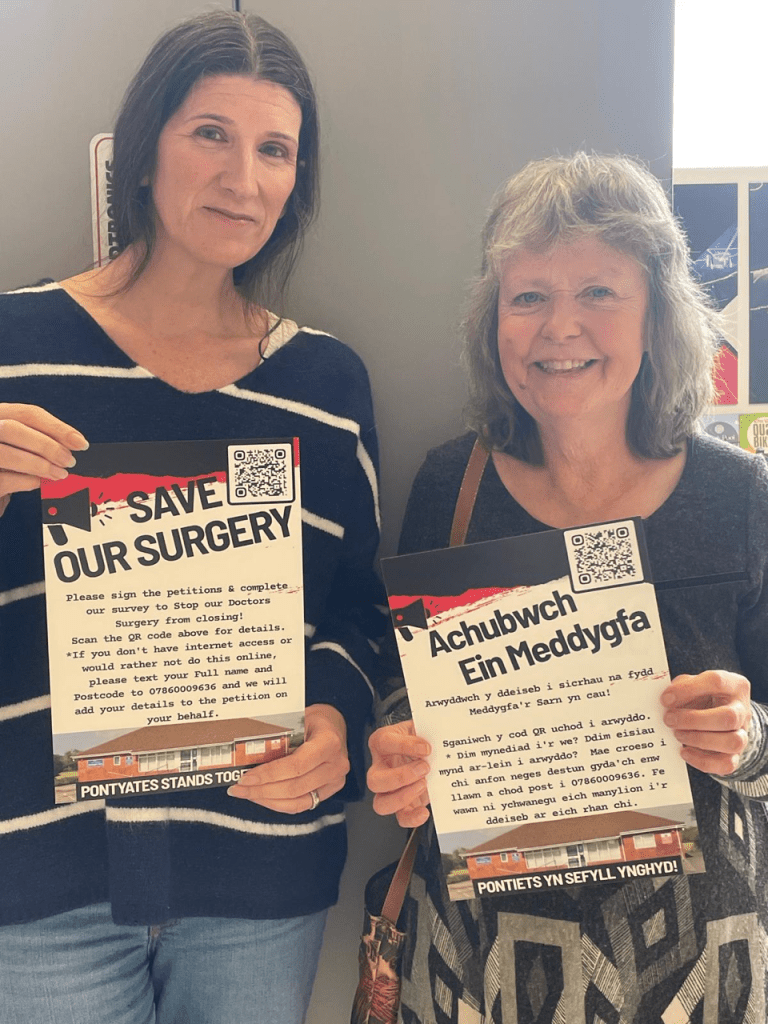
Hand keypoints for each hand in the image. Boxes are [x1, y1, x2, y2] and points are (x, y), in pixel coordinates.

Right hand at [0, 404, 87, 512]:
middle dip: (47, 446)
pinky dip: (25, 481)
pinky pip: (3, 479)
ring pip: (6, 453)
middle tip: (69, 461)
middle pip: (14, 429)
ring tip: (59, 474)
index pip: (28, 414)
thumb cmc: (10, 461)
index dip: (57, 428)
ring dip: (40, 466)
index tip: (80, 443)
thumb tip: (74, 445)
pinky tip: (38, 482)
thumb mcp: (24, 444)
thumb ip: (41, 440)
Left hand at [226, 704, 349, 811]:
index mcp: (328, 743)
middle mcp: (335, 765)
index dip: (269, 774)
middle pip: (294, 786)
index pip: (295, 765)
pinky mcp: (329, 792)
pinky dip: (279, 804)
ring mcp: (334, 781)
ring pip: (296, 800)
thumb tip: (247, 751)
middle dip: (262, 790)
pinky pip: (301, 804)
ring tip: (247, 793)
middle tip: (238, 788)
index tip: (246, 777)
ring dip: (267, 799)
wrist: (334, 728)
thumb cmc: (314, 721)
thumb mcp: (298, 719)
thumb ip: (280, 735)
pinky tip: (262, 797)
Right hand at [367, 720, 431, 827]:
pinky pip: (401, 817)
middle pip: (374, 780)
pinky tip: (424, 811)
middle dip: (400, 777)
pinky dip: (411, 818)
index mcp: (382, 743)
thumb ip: (424, 730)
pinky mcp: (403, 803)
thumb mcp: (419, 725)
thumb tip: (431, 743)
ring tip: (424, 784)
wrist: (424, 746)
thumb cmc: (418, 735)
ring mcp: (389, 789)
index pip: (384, 742)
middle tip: (424, 768)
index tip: (426, 747)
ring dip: (403, 797)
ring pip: (381, 803)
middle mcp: (380, 767)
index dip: (405, 746)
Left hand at [661, 670, 750, 775]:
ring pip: (732, 742)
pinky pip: (726, 764)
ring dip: (700, 740)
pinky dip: (703, 761)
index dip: (689, 689)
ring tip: (678, 734)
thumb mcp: (693, 683)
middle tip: (669, 719)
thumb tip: (668, 701)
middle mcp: (742, 710)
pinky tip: (684, 751)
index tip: (666, 698)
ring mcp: (742, 734)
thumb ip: (681, 687)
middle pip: (728, 717)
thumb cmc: (704, 696)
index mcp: (734, 685)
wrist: (720, 714)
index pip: (717, 682)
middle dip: (694, 720)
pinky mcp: (735, 755)